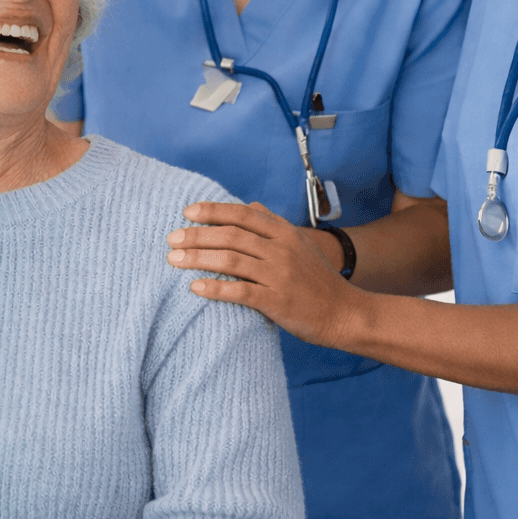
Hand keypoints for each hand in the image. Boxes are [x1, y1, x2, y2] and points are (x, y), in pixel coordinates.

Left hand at [167, 201, 362, 348]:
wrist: (346, 314)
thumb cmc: (318, 279)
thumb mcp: (301, 244)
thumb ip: (273, 224)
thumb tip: (249, 205)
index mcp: (285, 232)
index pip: (242, 214)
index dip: (213, 211)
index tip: (187, 212)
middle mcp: (281, 249)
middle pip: (231, 236)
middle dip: (196, 235)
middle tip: (171, 239)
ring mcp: (279, 275)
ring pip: (231, 260)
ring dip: (198, 258)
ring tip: (174, 260)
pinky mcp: (277, 301)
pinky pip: (240, 291)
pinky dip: (215, 288)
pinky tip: (195, 287)